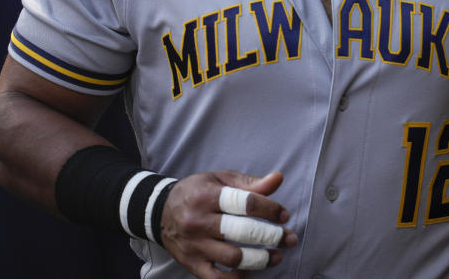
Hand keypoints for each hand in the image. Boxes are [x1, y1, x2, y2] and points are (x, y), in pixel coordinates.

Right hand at [159, 170, 297, 278]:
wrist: (160, 212)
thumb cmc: (196, 192)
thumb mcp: (219, 179)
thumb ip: (249, 183)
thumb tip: (277, 179)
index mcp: (207, 195)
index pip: (244, 202)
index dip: (269, 209)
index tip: (284, 215)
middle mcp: (198, 221)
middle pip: (242, 232)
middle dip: (271, 236)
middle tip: (288, 239)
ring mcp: (195, 245)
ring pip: (233, 257)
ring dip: (260, 259)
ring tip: (276, 256)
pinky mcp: (192, 264)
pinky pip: (218, 278)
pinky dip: (238, 277)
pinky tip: (250, 270)